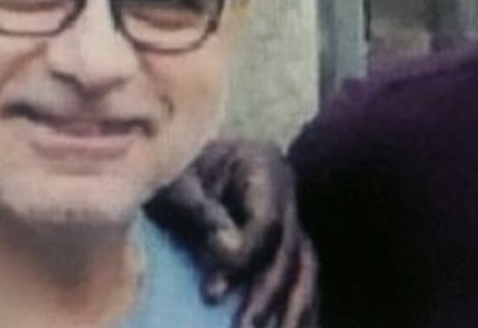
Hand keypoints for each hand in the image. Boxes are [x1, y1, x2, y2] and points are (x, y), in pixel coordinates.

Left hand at [150, 139, 318, 327]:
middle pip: (291, 249)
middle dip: (268, 294)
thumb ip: (200, 209)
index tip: (212, 292)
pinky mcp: (286, 248)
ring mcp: (290, 221)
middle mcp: (286, 193)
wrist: (179, 167)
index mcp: (264, 165)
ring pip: (305, 270)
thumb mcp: (176, 182)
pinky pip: (301, 283)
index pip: (268, 219)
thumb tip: (228, 246)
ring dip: (293, 311)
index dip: (247, 256)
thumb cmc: (172, 171)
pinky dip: (299, 311)